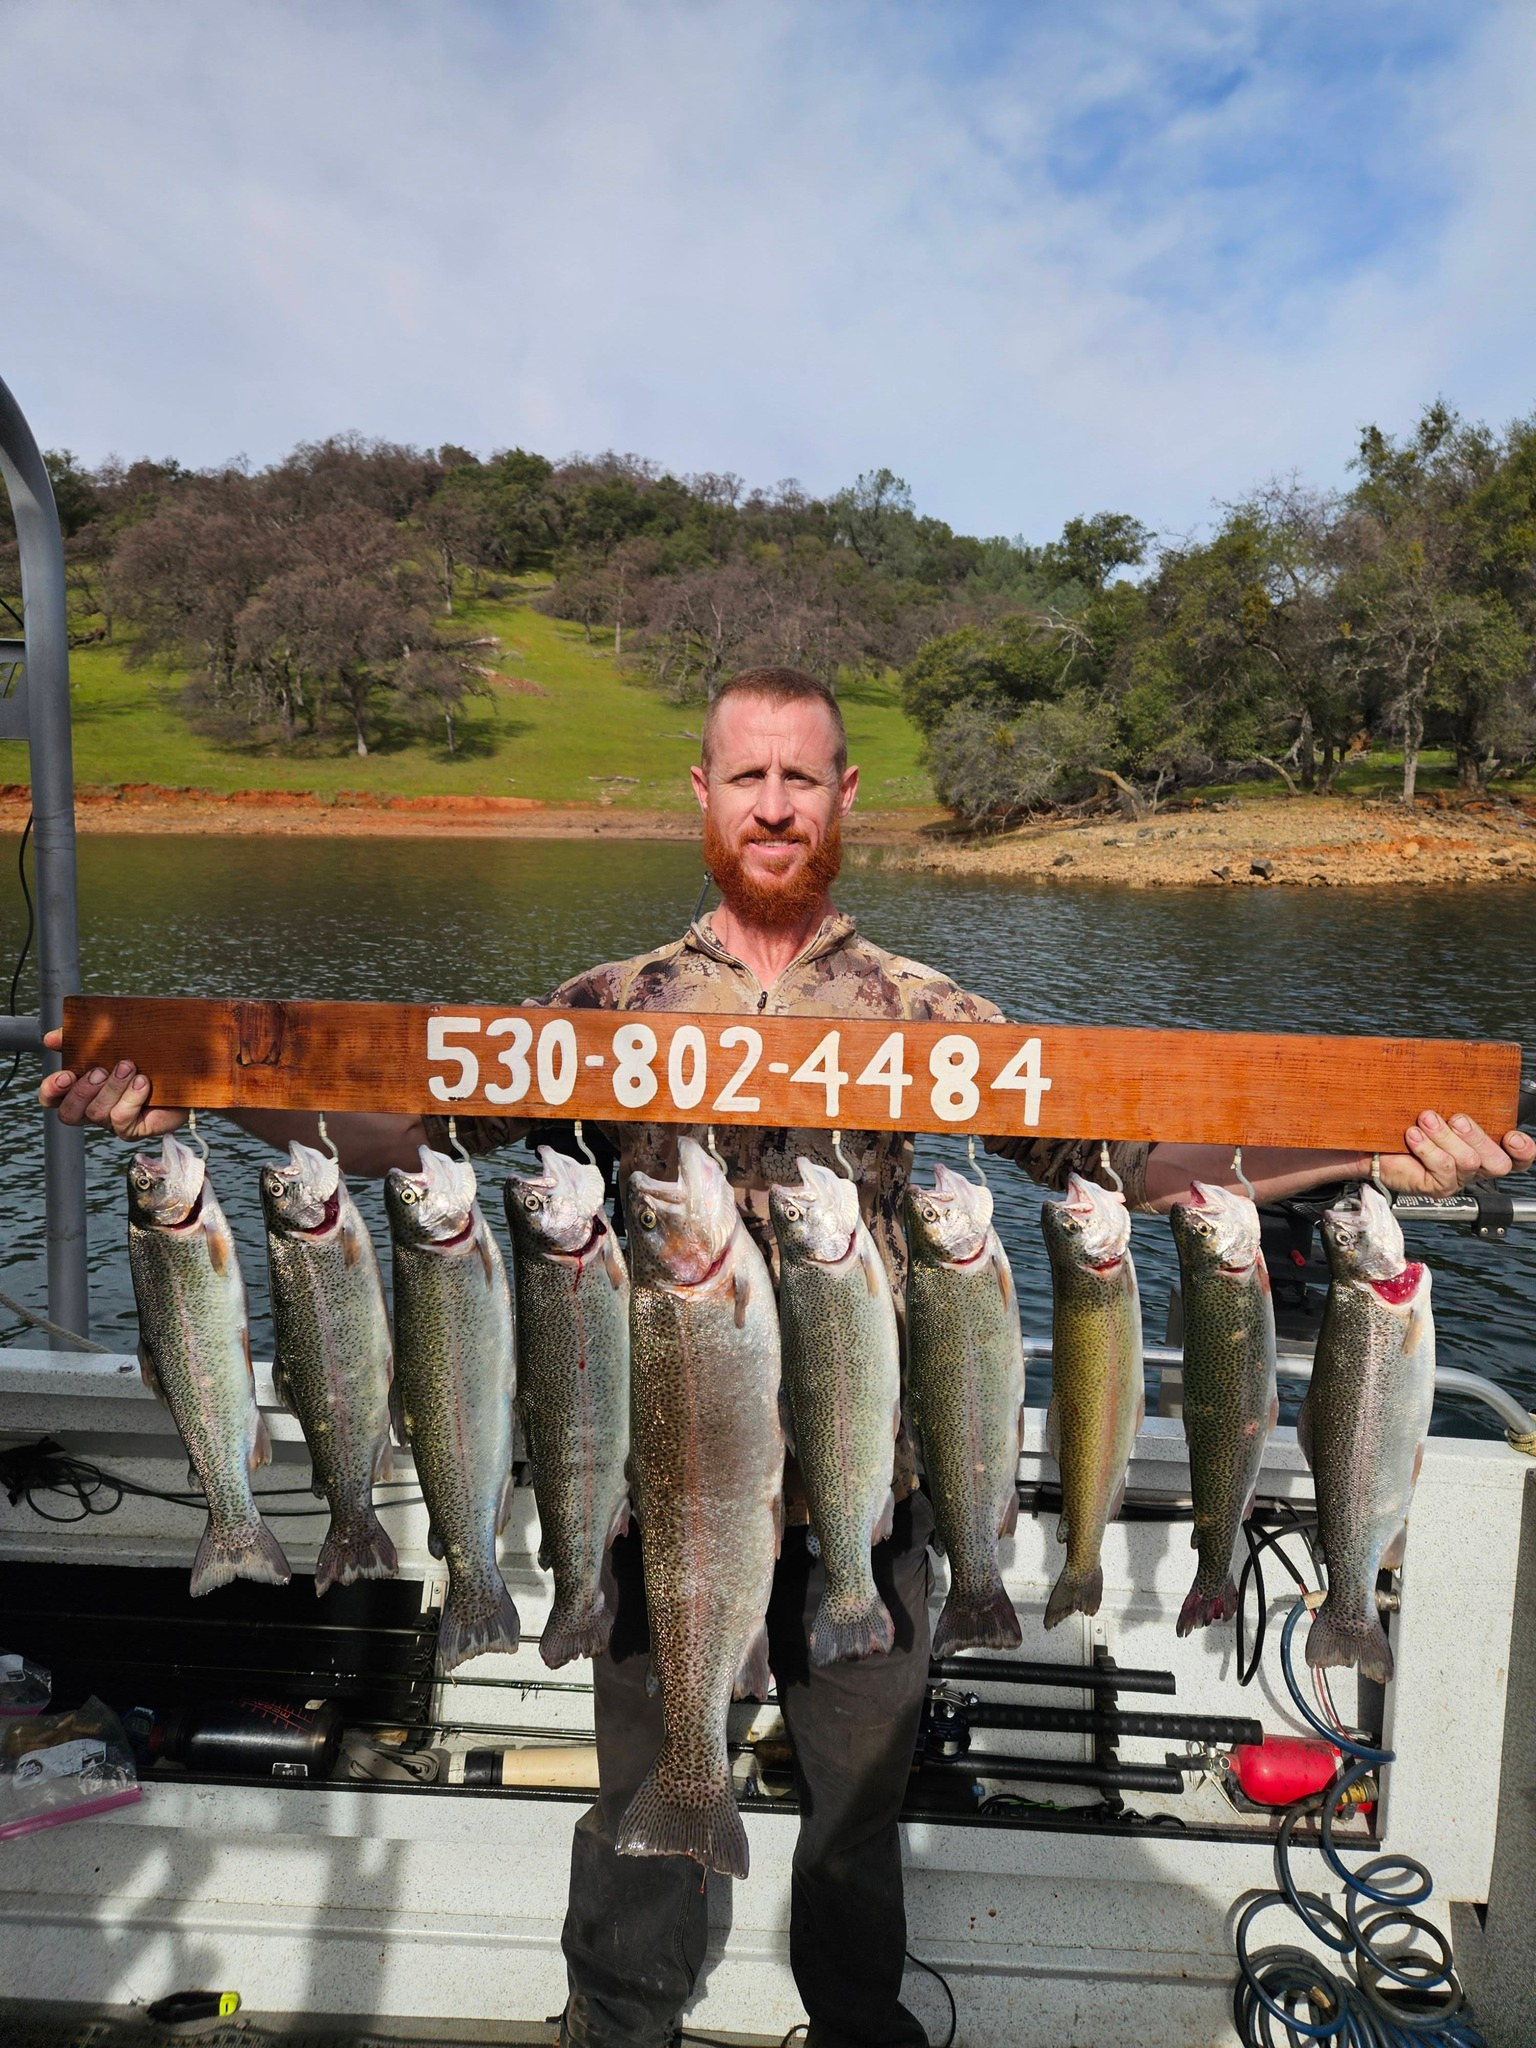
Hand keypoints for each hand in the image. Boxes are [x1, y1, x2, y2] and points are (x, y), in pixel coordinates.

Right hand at [37, 1028, 186, 1143]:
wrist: (184, 1067)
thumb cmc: (144, 1056)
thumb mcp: (109, 1042)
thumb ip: (77, 1039)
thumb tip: (51, 1039)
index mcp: (82, 1089)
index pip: (52, 1099)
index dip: (51, 1090)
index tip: (65, 1075)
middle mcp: (93, 1108)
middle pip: (69, 1113)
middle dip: (82, 1091)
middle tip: (100, 1071)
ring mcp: (113, 1121)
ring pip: (97, 1113)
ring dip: (112, 1088)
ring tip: (128, 1067)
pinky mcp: (135, 1128)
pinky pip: (122, 1119)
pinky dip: (132, 1098)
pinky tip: (143, 1082)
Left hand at [1377, 1111, 1534, 1196]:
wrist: (1374, 1145)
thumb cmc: (1407, 1125)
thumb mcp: (1438, 1109)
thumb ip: (1456, 1102)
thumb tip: (1462, 1079)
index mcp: (1484, 1148)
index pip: (1518, 1157)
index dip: (1523, 1149)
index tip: (1511, 1136)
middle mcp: (1474, 1167)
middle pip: (1498, 1162)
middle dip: (1477, 1136)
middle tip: (1456, 1119)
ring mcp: (1456, 1179)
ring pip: (1468, 1161)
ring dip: (1445, 1136)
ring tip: (1426, 1120)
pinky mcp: (1437, 1186)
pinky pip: (1443, 1167)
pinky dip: (1428, 1148)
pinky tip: (1413, 1136)